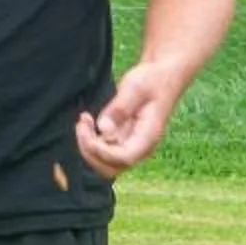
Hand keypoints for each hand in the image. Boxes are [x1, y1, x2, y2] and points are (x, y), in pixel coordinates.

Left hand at [74, 62, 179, 180]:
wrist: (163, 76)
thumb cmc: (152, 79)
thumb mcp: (136, 87)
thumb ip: (120, 109)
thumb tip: (104, 130)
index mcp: (149, 137)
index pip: (124, 158)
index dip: (101, 150)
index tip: (87, 128)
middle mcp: (141, 148)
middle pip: (110, 168)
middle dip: (90, 151)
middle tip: (82, 123)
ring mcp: (131, 146)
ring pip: (103, 163)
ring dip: (88, 147)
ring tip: (83, 121)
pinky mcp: (122, 141)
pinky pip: (102, 152)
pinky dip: (90, 141)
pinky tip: (87, 120)